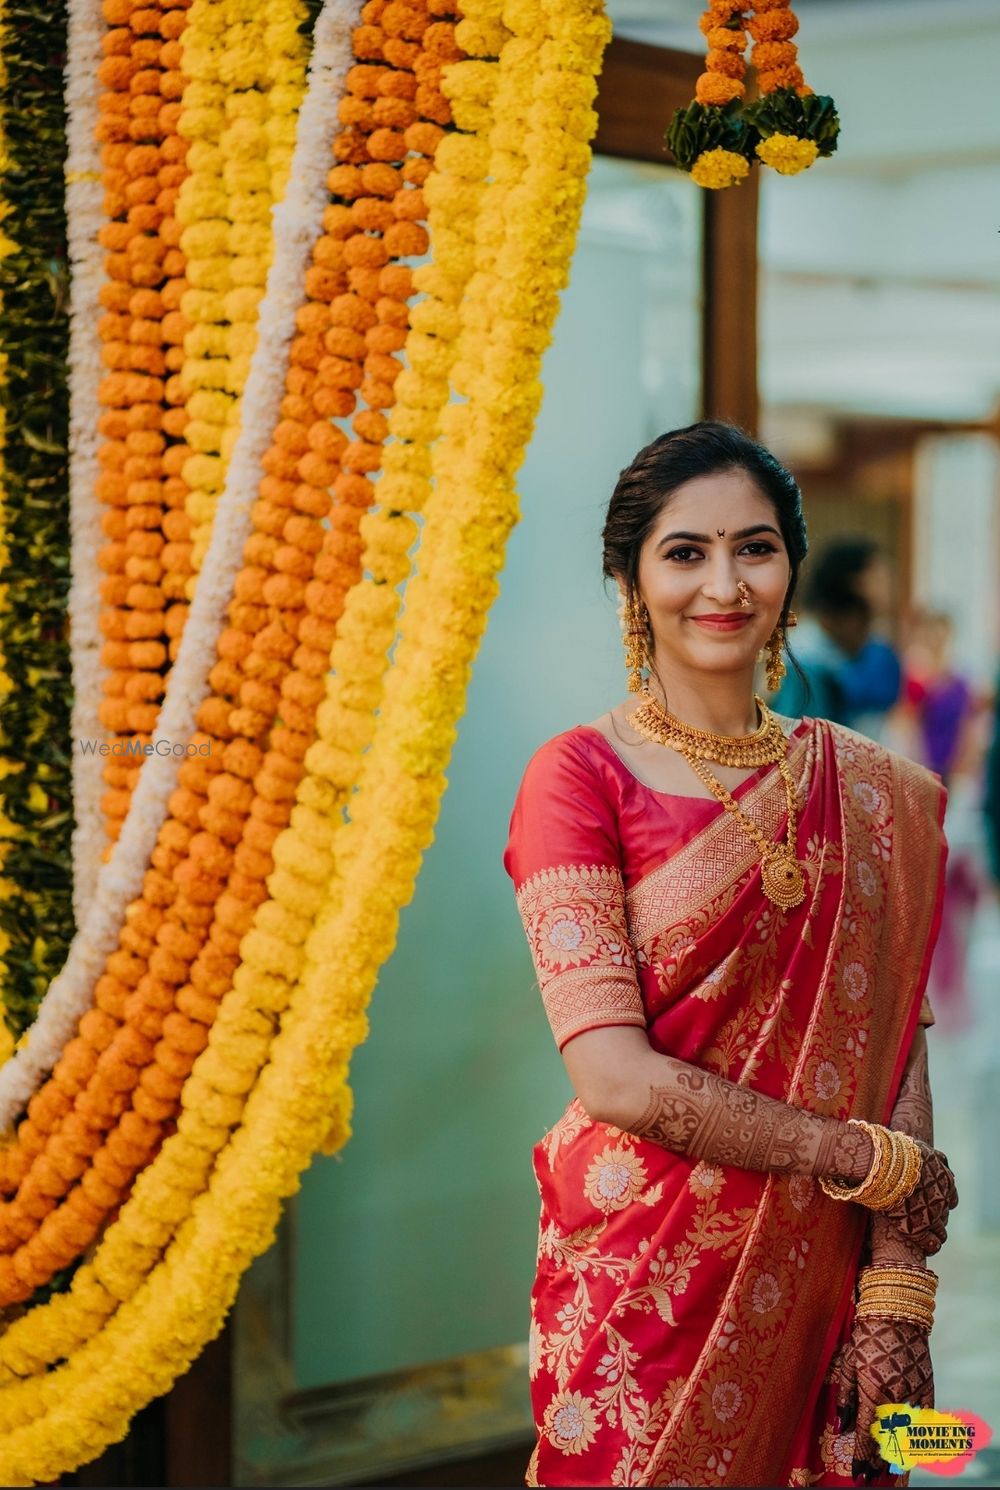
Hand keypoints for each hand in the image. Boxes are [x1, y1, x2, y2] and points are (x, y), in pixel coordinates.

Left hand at [829, 1314, 933, 1479]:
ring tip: (888, 1475)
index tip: (857, 1473)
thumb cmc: (866, 1337)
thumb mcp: (848, 1363)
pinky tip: (910, 1453)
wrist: (896, 1314)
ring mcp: (914, 1394)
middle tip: (869, 1479)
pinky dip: (917, 1438)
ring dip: (897, 1457)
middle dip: (877, 1463)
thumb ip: (845, 1396)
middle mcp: (896, 1397)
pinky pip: (924, 1421)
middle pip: (886, 1440)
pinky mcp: (928, 1389)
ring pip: (906, 1435)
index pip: (865, 1433)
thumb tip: (840, 1425)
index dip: (861, 1456)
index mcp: (873, 1390)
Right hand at [881, 1141, 957, 1254]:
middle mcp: (942, 1199)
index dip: (942, 1201)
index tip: (933, 1203)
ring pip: (941, 1230)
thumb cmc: (896, 1152)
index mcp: (945, 1180)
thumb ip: (933, 1157)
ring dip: (936, 1232)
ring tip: (930, 1236)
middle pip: (945, 1214)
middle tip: (926, 1217)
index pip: (950, 1197)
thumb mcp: (921, 1148)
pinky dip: (930, 1245)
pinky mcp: (918, 1229)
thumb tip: (937, 1157)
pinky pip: (930, 1243)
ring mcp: (932, 1215)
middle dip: (938, 1216)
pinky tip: (929, 1248)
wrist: (882, 1164)